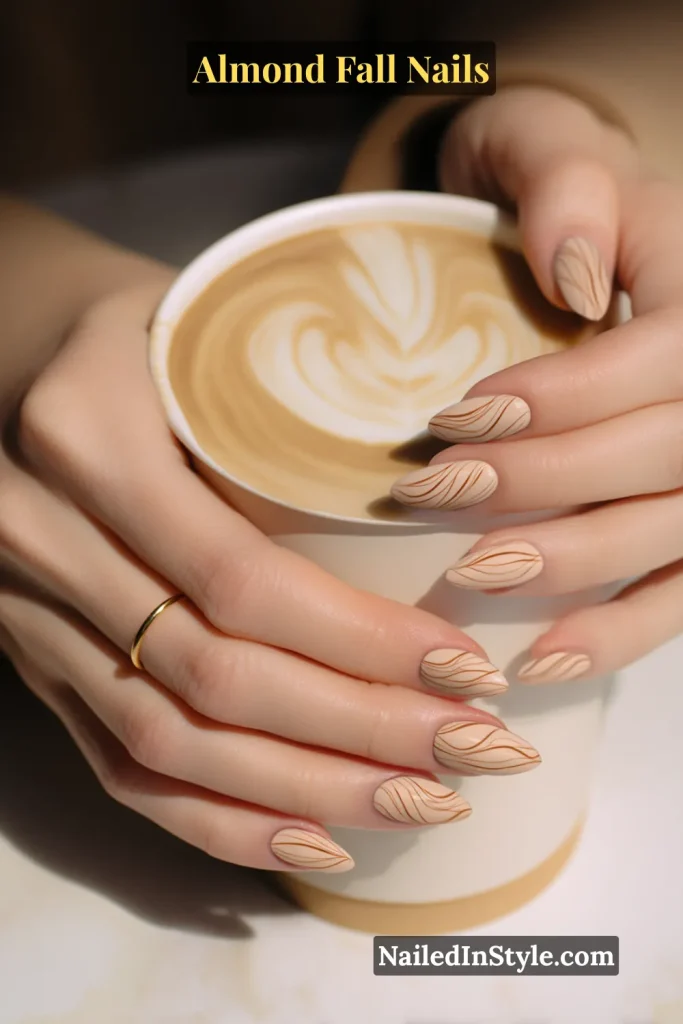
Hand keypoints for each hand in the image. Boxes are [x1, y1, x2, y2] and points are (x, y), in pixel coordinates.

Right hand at [0, 260, 540, 873]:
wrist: (10, 348)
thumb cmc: (133, 331)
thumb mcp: (203, 337)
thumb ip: (284, 428)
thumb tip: (433, 532)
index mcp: (84, 440)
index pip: (239, 576)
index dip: (361, 640)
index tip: (467, 671)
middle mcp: (39, 540)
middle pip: (213, 677)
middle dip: (356, 730)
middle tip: (473, 751)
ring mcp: (26, 613)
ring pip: (167, 743)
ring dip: (304, 790)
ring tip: (418, 802)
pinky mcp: (35, 660)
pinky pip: (117, 766)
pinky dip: (216, 819)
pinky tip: (310, 840)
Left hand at [391, 86, 682, 683]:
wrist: (573, 235)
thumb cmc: (544, 194)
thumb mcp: (546, 146)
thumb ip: (566, 183)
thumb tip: (577, 274)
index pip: (664, 356)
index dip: (566, 396)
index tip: (456, 415)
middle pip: (667, 452)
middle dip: (546, 483)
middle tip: (435, 491)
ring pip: (674, 531)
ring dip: (574, 563)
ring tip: (471, 576)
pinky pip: (679, 592)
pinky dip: (617, 633)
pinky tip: (541, 660)